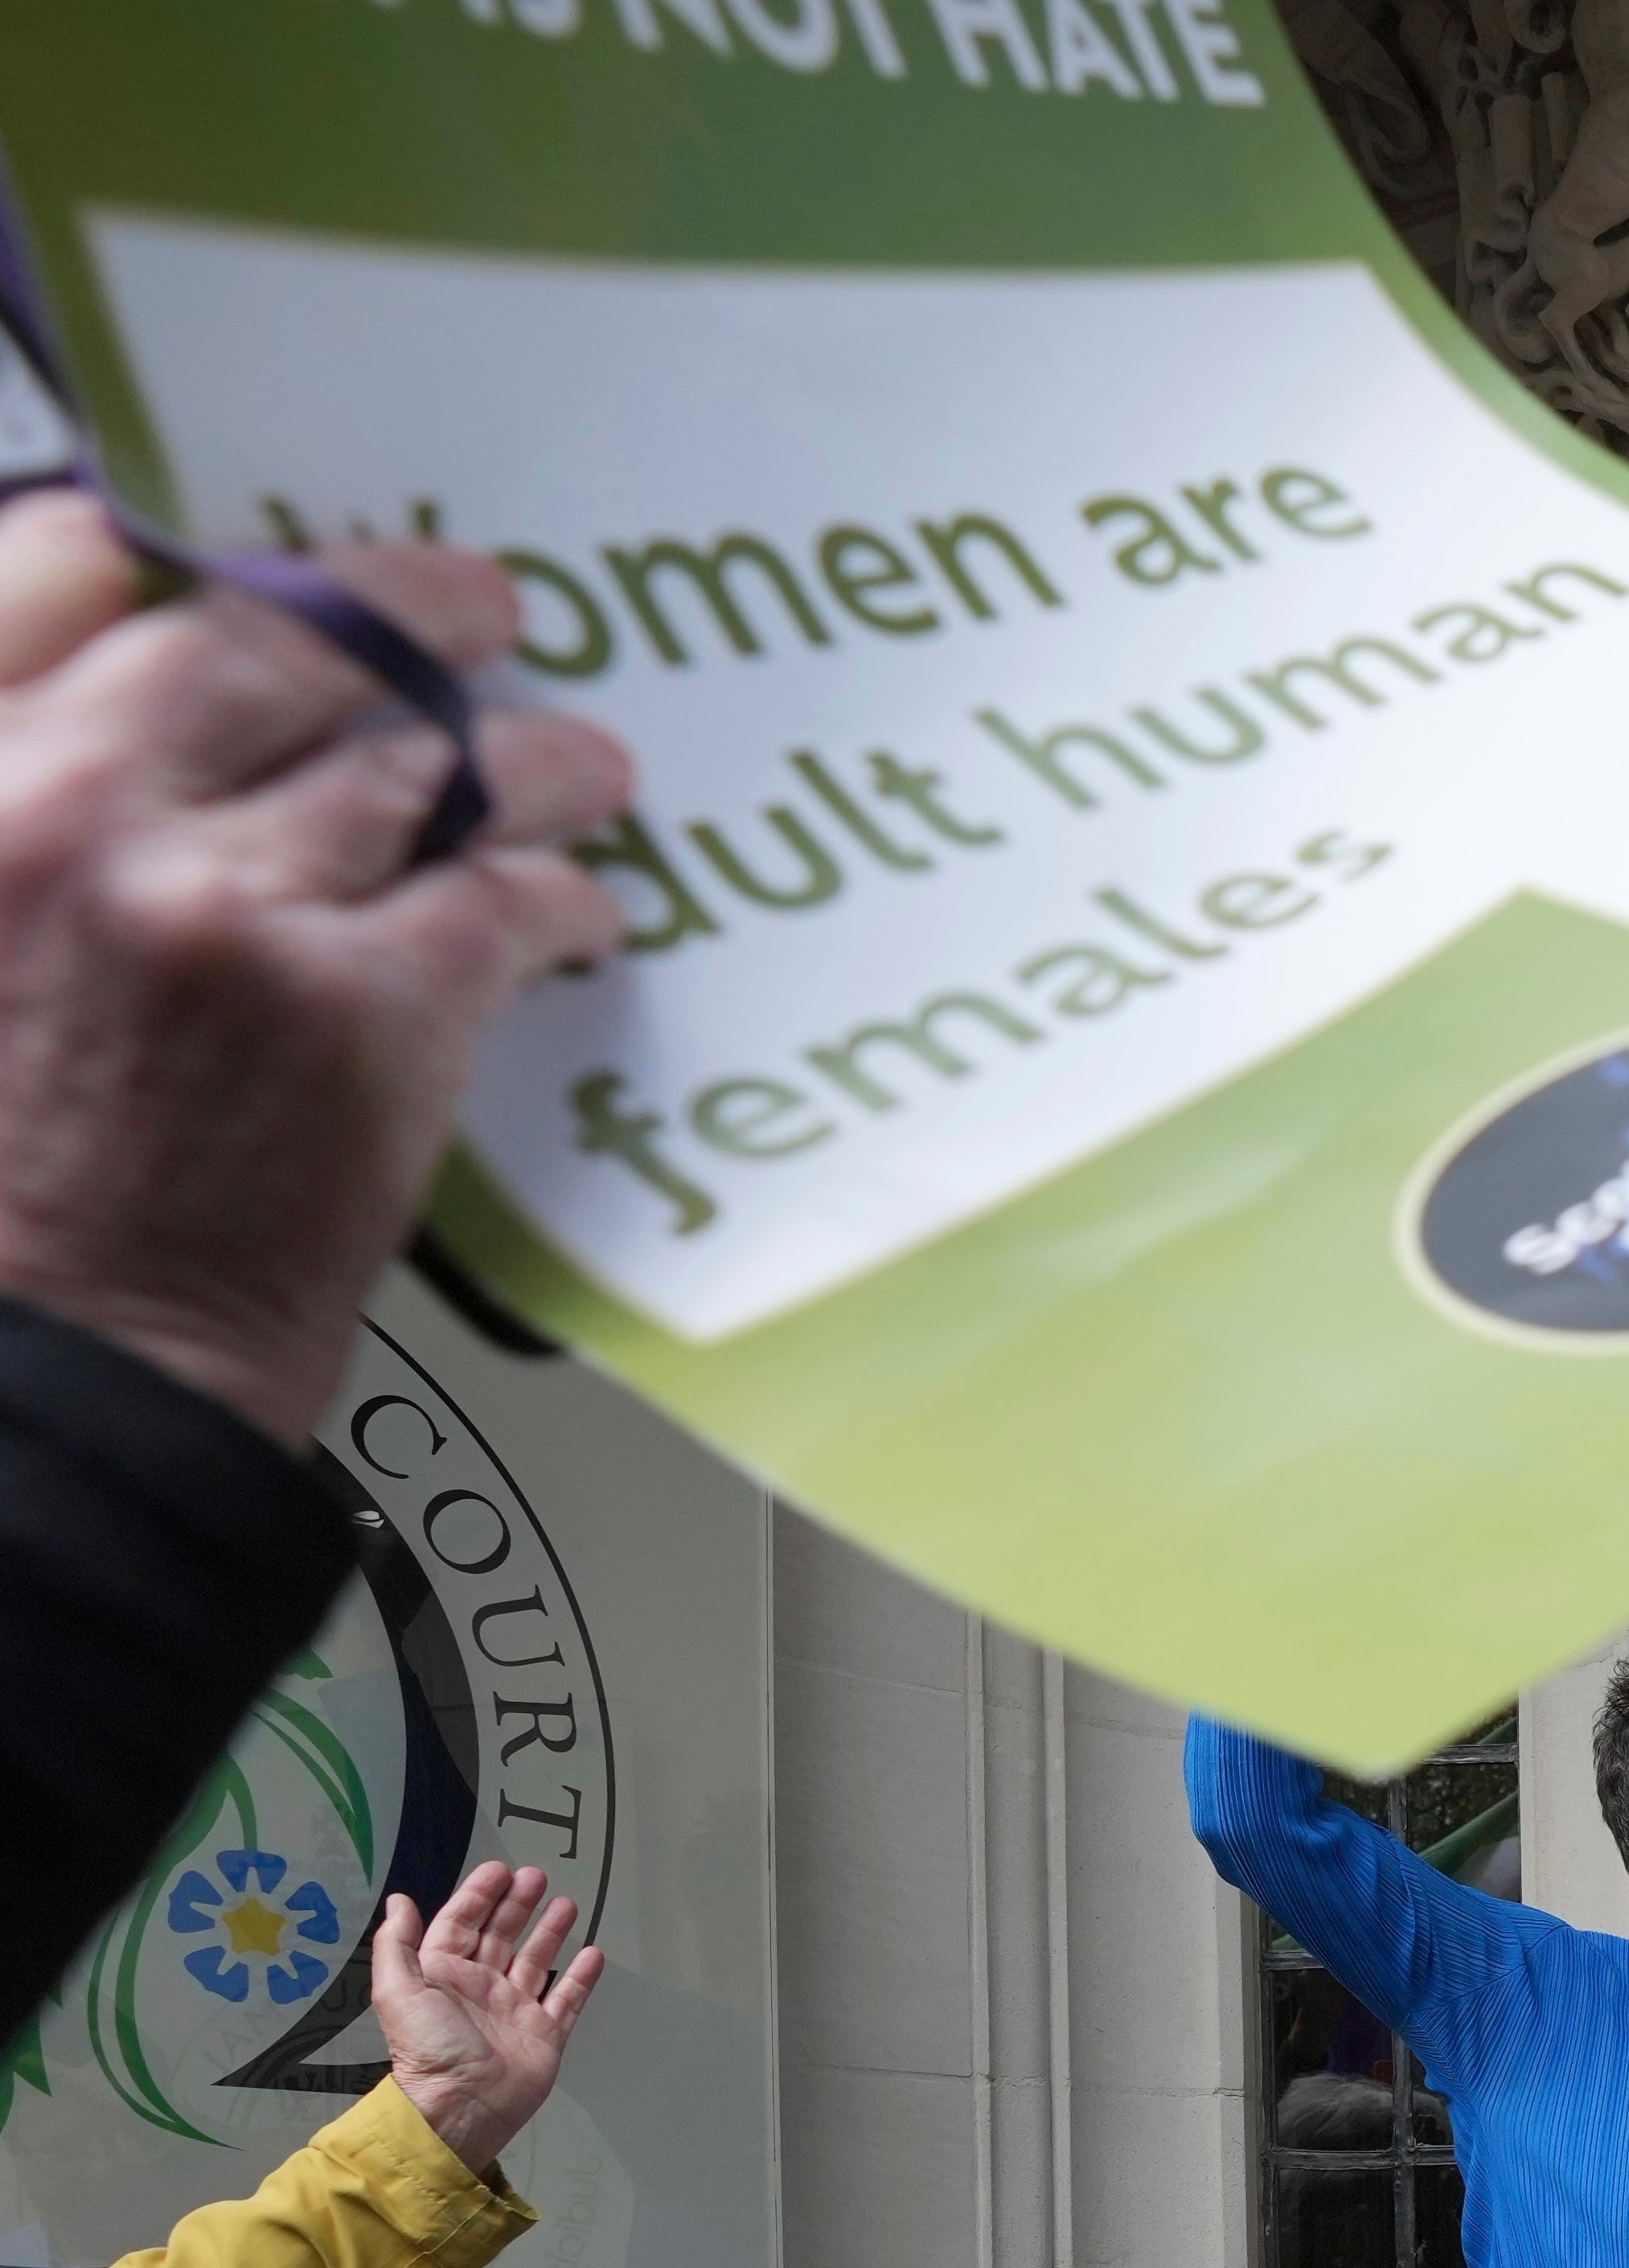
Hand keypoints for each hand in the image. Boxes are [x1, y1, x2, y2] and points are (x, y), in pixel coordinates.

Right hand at [0, 496, 635, 1445]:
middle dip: (400, 607)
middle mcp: (73, 806)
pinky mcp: (362, 1007)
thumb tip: (128, 672)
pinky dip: (561, 892)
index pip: (58, 567)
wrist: (34, 1362)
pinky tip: (586, 905)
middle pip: (267, 639)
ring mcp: (227, 902)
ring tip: (586, 760)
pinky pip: (503, 899)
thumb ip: (23, 800)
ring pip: (420, 762)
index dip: (178, 556)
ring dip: (527, 753)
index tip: (255, 572)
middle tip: (481, 601)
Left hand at [373, 1858, 601, 2173]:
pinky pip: (567, 1999)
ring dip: (550, 1931)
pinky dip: (581, 1977)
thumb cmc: (428, 2049)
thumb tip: (400, 1902)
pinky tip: (592, 1954)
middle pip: (502, 1935)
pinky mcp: (545, 2033)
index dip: (479, 1895)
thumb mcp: (397, 1991)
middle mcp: (480, 1988)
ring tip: (567, 1904)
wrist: (462, 2105)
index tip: (499, 1871)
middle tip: (536, 1876)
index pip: (461, 1923)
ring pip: (537, 1961)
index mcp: (444, 1975)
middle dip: (518, 1904)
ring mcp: (516, 2010)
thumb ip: (397, 1944)